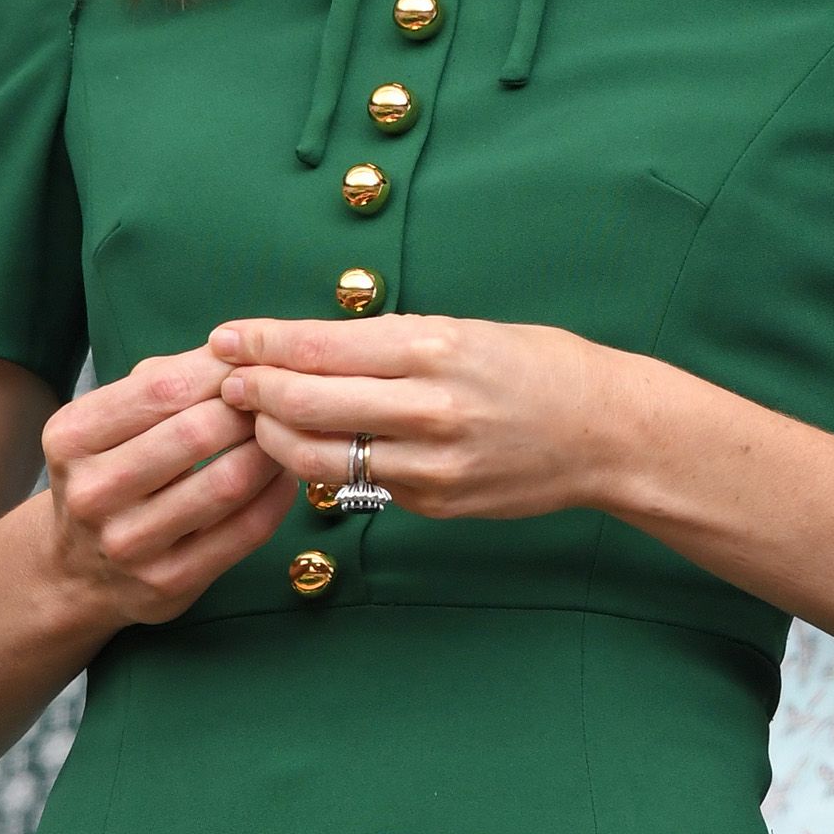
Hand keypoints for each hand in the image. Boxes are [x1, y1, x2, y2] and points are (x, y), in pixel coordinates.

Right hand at [41, 344, 302, 623]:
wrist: (74, 570)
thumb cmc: (109, 473)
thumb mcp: (109, 421)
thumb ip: (164, 380)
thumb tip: (238, 350)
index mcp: (72, 438)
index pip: (162, 387)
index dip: (221, 369)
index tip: (255, 361)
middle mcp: (93, 492)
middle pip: (198, 433)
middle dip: (251, 409)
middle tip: (280, 399)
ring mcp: (129, 543)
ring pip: (227, 483)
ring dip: (271, 451)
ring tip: (286, 434)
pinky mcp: (168, 582)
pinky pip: (246, 530)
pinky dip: (277, 496)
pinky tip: (283, 476)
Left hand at [208, 310, 627, 524]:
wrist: (606, 433)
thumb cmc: (539, 368)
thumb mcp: (467, 331)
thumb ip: (391, 343)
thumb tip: (313, 347)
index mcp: (435, 349)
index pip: (319, 346)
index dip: (261, 343)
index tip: (226, 337)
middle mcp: (428, 407)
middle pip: (305, 402)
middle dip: (252, 391)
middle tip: (227, 383)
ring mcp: (429, 464)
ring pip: (319, 456)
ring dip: (277, 437)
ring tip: (262, 420)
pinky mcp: (432, 502)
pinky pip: (360, 483)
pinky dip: (329, 464)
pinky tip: (318, 448)